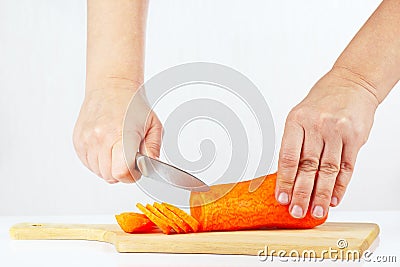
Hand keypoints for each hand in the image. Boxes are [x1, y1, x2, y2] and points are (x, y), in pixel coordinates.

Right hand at [73, 80, 162, 183]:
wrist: (111, 87)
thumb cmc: (133, 105)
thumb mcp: (153, 125)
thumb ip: (154, 148)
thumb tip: (151, 166)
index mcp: (120, 135)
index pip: (121, 172)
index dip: (131, 175)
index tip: (136, 168)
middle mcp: (100, 139)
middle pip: (110, 176)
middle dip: (122, 172)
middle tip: (128, 158)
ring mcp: (86, 140)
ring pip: (98, 172)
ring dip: (110, 167)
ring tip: (117, 150)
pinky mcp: (78, 141)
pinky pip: (88, 164)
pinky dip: (98, 161)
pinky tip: (107, 148)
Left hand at [276, 68, 378, 218]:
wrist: (352, 83)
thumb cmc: (321, 102)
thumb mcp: (299, 116)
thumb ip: (294, 144)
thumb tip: (286, 177)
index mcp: (296, 120)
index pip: (288, 157)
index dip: (284, 180)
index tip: (281, 198)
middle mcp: (317, 126)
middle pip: (307, 167)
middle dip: (301, 193)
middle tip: (296, 211)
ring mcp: (338, 132)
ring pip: (328, 170)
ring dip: (321, 194)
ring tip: (316, 211)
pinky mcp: (355, 138)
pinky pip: (347, 167)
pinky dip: (340, 185)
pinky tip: (333, 198)